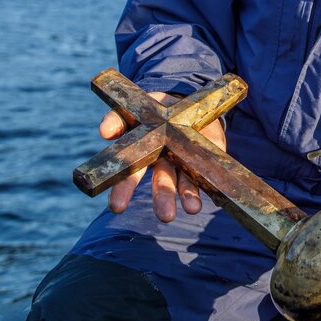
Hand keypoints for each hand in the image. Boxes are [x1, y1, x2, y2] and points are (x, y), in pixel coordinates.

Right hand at [99, 91, 226, 220]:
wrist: (185, 103)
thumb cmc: (153, 111)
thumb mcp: (134, 110)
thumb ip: (117, 119)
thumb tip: (104, 131)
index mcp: (144, 155)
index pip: (130, 177)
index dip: (122, 191)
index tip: (117, 208)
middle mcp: (166, 164)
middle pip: (162, 184)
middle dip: (163, 200)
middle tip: (165, 217)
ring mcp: (187, 161)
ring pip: (187, 181)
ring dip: (190, 196)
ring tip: (193, 209)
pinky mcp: (208, 156)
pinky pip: (210, 171)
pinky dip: (212, 184)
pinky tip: (216, 198)